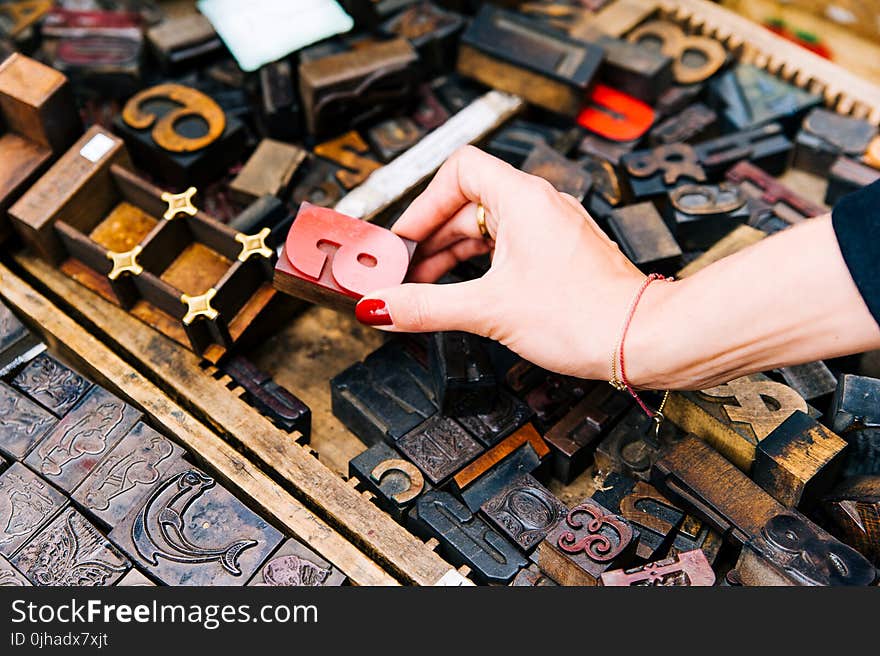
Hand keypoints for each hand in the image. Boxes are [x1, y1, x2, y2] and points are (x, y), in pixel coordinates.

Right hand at [355, 145, 667, 383]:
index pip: (458, 170)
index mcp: (523, 199)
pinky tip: (464, 292)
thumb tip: (381, 307)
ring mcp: (551, 229)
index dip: (424, 203)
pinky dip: (479, 266)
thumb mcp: (489, 310)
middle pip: (467, 203)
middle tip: (404, 272)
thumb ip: (426, 306)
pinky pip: (506, 247)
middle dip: (431, 237)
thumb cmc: (586, 314)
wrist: (639, 339)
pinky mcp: (558, 254)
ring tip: (426, 288)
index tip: (404, 238)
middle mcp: (539, 206)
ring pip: (486, 228)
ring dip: (452, 254)